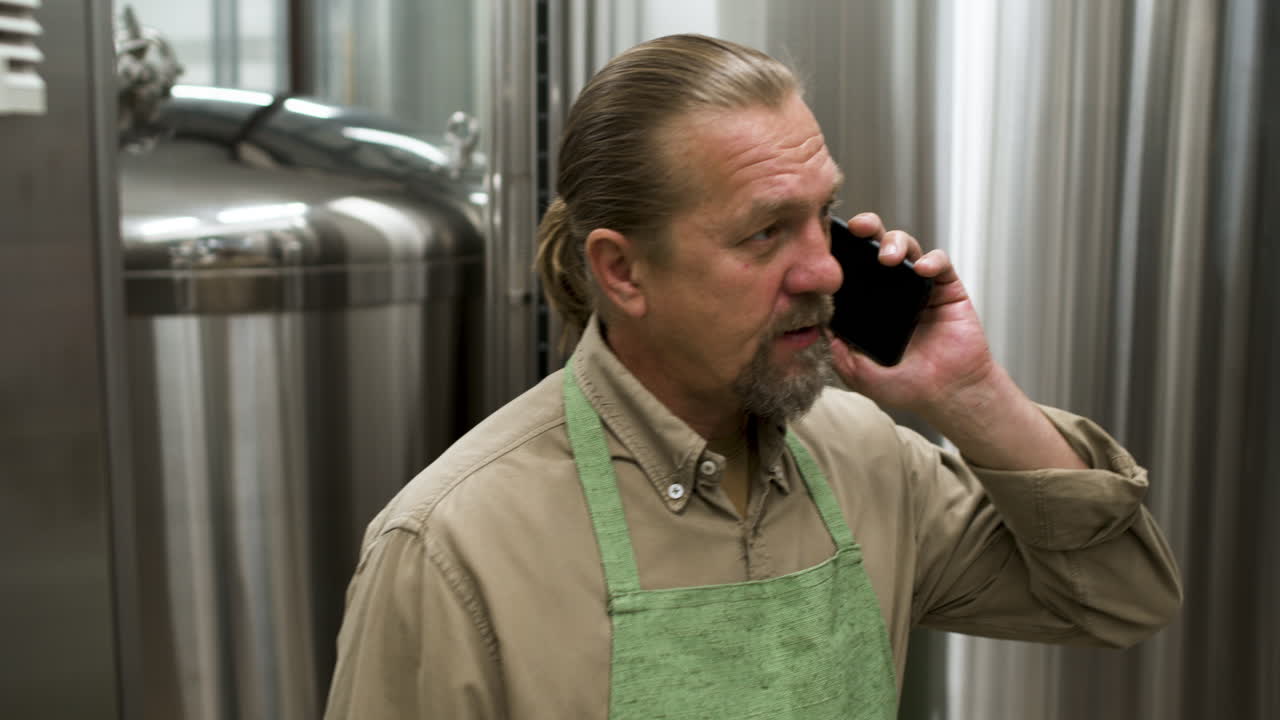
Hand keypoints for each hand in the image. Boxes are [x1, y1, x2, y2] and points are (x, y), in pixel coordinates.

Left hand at [828, 212, 996, 419]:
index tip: (826, 242)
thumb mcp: (862, 376)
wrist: (949, 394)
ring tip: (888, 257)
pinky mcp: (946, 288)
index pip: (851, 267)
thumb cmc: (908, 386)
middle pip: (876, 244)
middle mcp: (892, 289)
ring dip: (895, 241)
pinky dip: (931, 260)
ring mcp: (919, 286)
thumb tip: (820, 330)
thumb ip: (841, 356)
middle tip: (857, 228)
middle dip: (867, 228)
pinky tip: (922, 269)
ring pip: (906, 246)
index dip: (839, 251)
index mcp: (868, 304)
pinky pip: (940, 262)